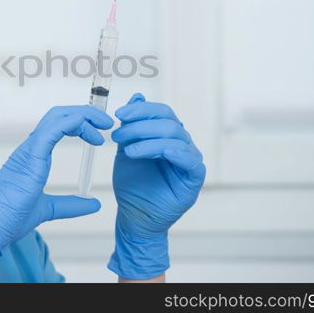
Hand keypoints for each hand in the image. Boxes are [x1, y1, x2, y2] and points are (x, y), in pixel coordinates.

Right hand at [0, 105, 113, 282]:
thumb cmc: (7, 219)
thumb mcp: (47, 209)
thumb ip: (69, 205)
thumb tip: (92, 203)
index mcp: (33, 156)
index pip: (58, 126)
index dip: (80, 124)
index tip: (99, 137)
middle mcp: (30, 148)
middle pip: (59, 115)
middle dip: (85, 114)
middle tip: (107, 125)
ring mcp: (29, 150)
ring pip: (57, 117)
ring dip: (83, 116)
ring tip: (103, 126)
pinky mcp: (30, 156)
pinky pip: (52, 130)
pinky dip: (72, 123)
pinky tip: (87, 128)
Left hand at [107, 93, 205, 279]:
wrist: (134, 215)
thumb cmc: (132, 183)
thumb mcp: (126, 149)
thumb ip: (132, 125)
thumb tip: (136, 97)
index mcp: (165, 134)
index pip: (160, 112)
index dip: (141, 110)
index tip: (119, 114)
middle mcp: (180, 143)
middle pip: (168, 123)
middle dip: (140, 126)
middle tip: (118, 136)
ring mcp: (189, 160)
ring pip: (176, 138)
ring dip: (149, 141)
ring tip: (129, 151)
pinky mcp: (194, 178)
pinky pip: (191, 161)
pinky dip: (177, 153)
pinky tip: (164, 152)